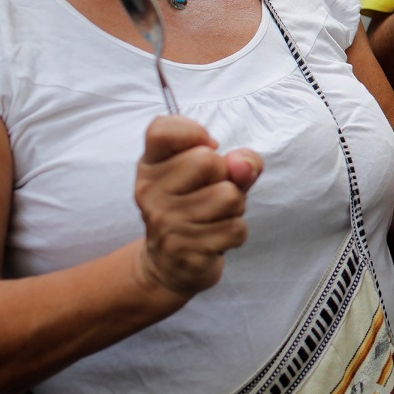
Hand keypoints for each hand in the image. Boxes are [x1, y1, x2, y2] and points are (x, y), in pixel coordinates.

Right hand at [133, 116, 260, 297]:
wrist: (169, 264)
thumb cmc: (197, 208)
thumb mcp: (218, 176)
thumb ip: (240, 161)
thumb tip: (243, 165)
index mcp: (151, 166)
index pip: (162, 129)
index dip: (193, 131)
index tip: (205, 147)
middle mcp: (150, 192)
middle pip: (208, 160)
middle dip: (226, 177)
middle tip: (212, 193)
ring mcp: (164, 223)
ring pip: (228, 196)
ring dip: (236, 207)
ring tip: (216, 216)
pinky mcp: (184, 251)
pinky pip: (235, 229)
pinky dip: (236, 233)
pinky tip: (216, 238)